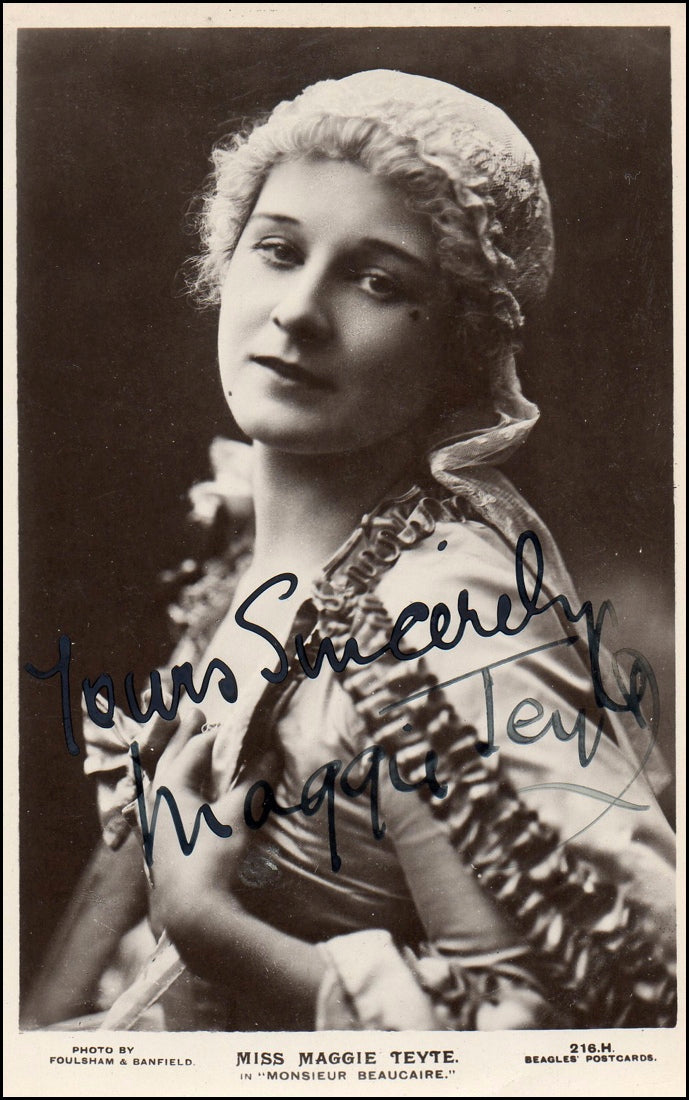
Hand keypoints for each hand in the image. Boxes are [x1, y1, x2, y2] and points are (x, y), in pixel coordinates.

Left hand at [148, 714, 277, 935]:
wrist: (191, 911)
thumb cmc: (210, 856)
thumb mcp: (236, 815)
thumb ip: (254, 782)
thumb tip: (273, 753)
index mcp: (170, 787)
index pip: (194, 750)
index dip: (215, 735)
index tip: (234, 724)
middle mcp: (156, 800)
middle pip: (169, 757)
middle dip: (183, 734)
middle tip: (194, 712)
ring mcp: (154, 823)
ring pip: (162, 780)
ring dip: (174, 760)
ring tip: (184, 746)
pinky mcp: (158, 844)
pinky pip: (162, 802)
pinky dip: (173, 788)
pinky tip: (182, 795)